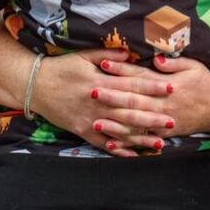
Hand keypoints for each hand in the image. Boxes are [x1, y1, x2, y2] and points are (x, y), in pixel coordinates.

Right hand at [33, 49, 175, 154]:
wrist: (36, 86)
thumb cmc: (62, 67)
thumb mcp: (84, 56)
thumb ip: (108, 57)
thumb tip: (130, 54)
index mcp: (101, 82)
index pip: (132, 84)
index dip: (152, 86)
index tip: (170, 88)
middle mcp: (98, 103)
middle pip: (130, 110)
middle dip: (153, 116)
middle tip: (173, 120)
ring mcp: (90, 120)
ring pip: (120, 131)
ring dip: (141, 138)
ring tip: (161, 142)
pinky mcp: (82, 131)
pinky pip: (103, 144)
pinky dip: (119, 150)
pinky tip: (133, 155)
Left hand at [94, 54, 209, 153]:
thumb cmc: (204, 82)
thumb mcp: (192, 66)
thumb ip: (173, 63)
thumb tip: (156, 58)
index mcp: (166, 84)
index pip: (139, 75)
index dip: (121, 69)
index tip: (103, 64)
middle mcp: (162, 103)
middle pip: (133, 99)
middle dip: (111, 95)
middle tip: (91, 91)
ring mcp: (163, 120)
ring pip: (135, 123)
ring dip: (114, 122)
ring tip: (95, 121)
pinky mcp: (164, 133)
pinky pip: (143, 139)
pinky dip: (127, 142)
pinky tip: (111, 143)